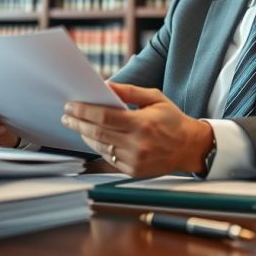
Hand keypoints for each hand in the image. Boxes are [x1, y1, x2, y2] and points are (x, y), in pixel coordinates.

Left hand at [61, 82, 213, 176]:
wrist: (189, 148)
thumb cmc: (172, 120)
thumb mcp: (154, 98)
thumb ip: (129, 91)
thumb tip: (106, 85)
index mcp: (142, 123)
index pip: (104, 117)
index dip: (84, 111)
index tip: (70, 106)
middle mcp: (137, 144)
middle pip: (97, 133)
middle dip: (78, 123)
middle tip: (66, 116)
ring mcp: (134, 160)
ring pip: (100, 147)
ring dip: (84, 136)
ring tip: (75, 125)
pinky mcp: (133, 171)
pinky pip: (108, 159)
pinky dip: (97, 147)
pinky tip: (91, 138)